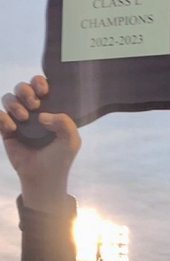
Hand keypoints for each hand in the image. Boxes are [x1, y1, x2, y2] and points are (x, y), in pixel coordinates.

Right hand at [0, 76, 80, 206]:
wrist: (43, 177)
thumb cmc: (59, 158)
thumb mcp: (71, 141)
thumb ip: (66, 123)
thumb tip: (42, 115)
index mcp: (50, 111)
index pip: (42, 88)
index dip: (39, 82)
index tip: (44, 90)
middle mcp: (34, 112)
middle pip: (22, 88)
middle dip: (25, 90)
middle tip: (34, 104)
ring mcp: (19, 120)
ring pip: (9, 98)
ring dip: (14, 104)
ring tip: (24, 118)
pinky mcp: (6, 130)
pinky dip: (3, 118)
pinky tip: (12, 128)